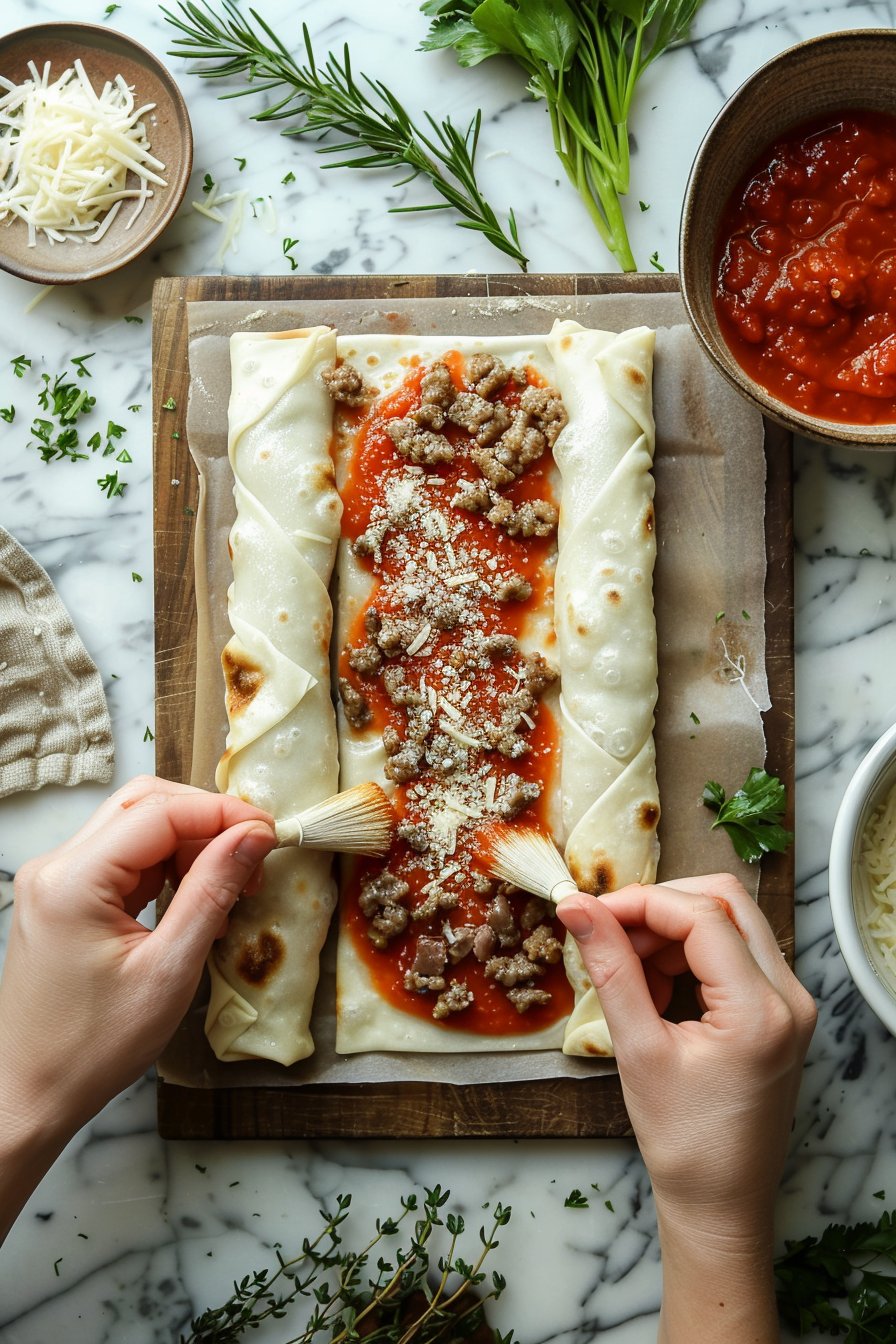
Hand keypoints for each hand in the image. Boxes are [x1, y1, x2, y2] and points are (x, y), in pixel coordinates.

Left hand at [0, 776, 275, 1236]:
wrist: (32, 1093)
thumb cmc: (95, 1047)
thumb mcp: (169, 971)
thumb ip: (212, 892)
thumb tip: (254, 835)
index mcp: (72, 881)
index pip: (158, 813)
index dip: (221, 813)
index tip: (270, 833)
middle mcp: (55, 867)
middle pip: (143, 804)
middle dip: (206, 818)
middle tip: (255, 853)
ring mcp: (56, 880)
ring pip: (135, 825)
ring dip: (189, 841)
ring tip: (233, 881)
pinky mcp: (64, 897)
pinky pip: (123, 858)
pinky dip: (167, 864)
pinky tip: (198, 894)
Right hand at [557, 875, 815, 1342]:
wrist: (721, 1203)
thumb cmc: (683, 1142)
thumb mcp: (637, 1049)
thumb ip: (610, 968)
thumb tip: (576, 908)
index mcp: (760, 1010)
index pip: (700, 916)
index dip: (639, 903)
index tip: (589, 910)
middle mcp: (789, 997)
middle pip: (725, 901)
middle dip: (659, 906)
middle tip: (608, 929)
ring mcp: (791, 1003)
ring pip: (731, 921)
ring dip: (673, 928)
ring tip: (628, 968)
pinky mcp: (781, 1011)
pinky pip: (736, 951)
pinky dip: (691, 951)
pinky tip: (655, 982)